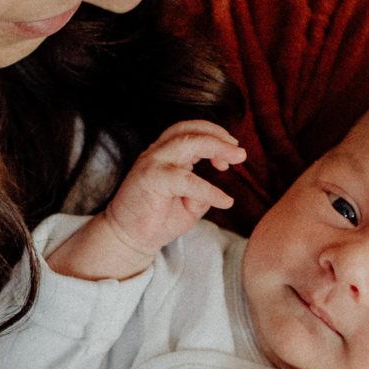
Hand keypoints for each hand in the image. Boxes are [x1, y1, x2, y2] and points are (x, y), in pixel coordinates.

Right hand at [52, 120, 246, 279]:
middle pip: (190, 129)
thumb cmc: (157, 220)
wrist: (128, 238)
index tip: (232, 159)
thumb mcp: (189, 205)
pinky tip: (224, 200)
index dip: (216, 138)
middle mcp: (158, 153)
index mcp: (165, 153)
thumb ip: (203, 192)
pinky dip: (208, 188)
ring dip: (215, 146)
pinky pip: (185, 179)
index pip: (191, 131)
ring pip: (186, 141)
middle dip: (220, 136)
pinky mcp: (150, 179)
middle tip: (240, 153)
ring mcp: (152, 163)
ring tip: (235, 159)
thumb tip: (219, 187)